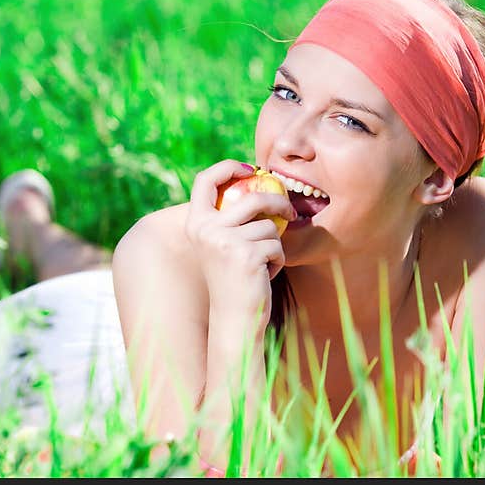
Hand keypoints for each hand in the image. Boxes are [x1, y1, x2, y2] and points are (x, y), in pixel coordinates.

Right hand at [185, 160, 295, 334]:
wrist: (234, 318)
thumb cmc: (233, 278)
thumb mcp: (222, 243)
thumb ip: (229, 217)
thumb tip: (256, 180)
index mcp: (195, 223)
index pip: (204, 180)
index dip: (227, 166)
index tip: (250, 168)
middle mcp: (206, 229)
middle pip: (252, 197)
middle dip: (277, 201)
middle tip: (289, 209)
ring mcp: (225, 242)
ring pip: (268, 226)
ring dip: (274, 244)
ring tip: (262, 263)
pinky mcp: (246, 255)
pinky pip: (276, 245)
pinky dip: (277, 260)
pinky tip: (264, 275)